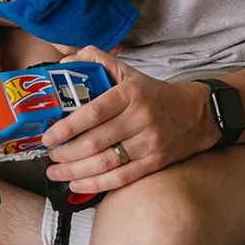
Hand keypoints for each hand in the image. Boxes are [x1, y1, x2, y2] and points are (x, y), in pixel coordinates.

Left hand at [41, 49, 213, 191]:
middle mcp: (140, 118)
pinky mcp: (154, 163)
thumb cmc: (153, 94)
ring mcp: (149, 143)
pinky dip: (96, 184)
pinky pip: (121, 177)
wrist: (196, 114)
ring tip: (55, 172)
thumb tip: (63, 65)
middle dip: (66, 153)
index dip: (68, 127)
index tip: (48, 136)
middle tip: (48, 156)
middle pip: (96, 141)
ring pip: (106, 162)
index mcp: (130, 94)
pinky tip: (76, 184)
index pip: (94, 112)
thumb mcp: (128, 71)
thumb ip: (96, 60)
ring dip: (75, 172)